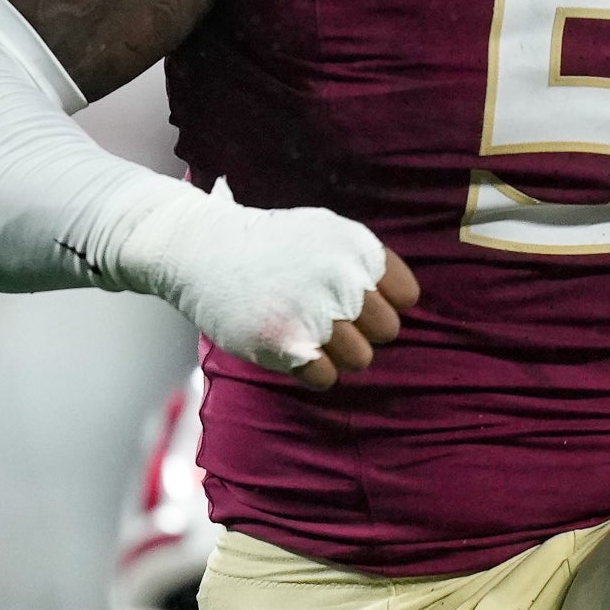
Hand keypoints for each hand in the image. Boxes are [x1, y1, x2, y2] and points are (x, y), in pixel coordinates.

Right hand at [281, 245, 419, 389]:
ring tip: (306, 329)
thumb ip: (365, 262)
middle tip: (327, 317)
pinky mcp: (285, 344)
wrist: (204, 250)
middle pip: (387, 331)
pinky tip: (290, 345)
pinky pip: (326, 378)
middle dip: (362, 329)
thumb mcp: (326, 231)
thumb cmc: (272, 245)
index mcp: (357, 248)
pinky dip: (310, 370)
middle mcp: (341, 278)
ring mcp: (313, 312)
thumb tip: (403, 302)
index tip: (355, 298)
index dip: (383, 302)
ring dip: (337, 352)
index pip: (406, 297)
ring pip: (361, 359)